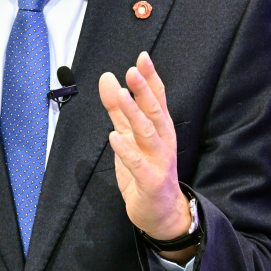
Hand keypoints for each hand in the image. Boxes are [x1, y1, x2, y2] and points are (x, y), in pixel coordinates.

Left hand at [99, 51, 194, 261]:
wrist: (161, 213)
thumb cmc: (146, 169)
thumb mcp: (128, 135)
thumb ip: (117, 108)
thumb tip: (107, 78)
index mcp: (161, 127)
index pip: (158, 97)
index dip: (151, 78)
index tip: (142, 57)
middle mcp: (163, 140)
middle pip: (155, 111)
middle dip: (144, 90)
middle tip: (133, 71)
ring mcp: (159, 160)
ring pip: (147, 133)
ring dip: (134, 114)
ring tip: (122, 96)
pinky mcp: (150, 180)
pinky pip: (137, 164)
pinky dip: (125, 150)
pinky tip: (113, 137)